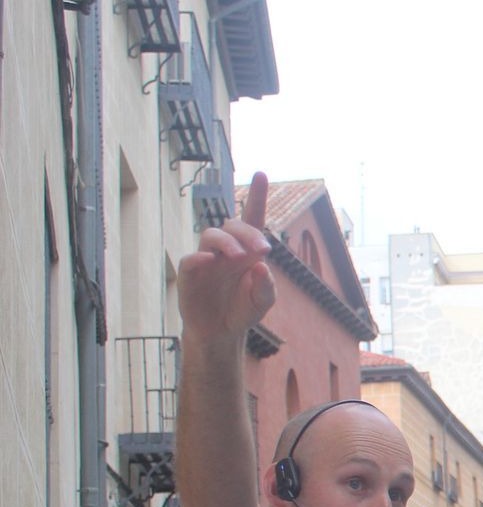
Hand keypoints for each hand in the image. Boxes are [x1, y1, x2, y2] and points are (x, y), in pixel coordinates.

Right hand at [178, 173, 275, 341]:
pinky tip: (210, 260)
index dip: (257, 197)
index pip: (252, 219)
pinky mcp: (190, 274)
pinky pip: (191, 258)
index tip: (261, 174)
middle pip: (232, 225)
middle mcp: (226, 250)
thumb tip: (261, 265)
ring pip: (211, 234)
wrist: (221, 332)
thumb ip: (267, 286)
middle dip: (248, 233)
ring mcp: (206, 259)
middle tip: (262, 250)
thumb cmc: (242, 309)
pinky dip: (200, 257)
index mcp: (247, 252)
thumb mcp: (263, 301)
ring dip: (227, 242)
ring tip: (238, 256)